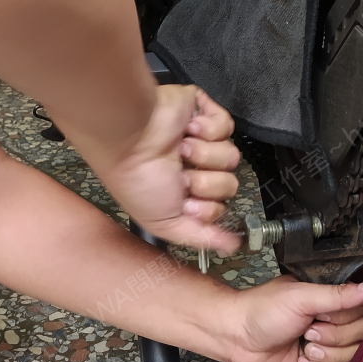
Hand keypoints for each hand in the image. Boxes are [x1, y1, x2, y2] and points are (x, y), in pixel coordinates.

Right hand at [96, 85, 240, 252]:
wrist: (131, 138)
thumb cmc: (137, 181)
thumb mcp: (166, 224)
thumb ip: (200, 237)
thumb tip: (231, 247)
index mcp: (184, 196)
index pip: (219, 208)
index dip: (206, 208)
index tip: (185, 203)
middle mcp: (194, 170)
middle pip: (229, 185)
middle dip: (206, 184)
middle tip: (182, 177)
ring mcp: (201, 141)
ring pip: (231, 157)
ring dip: (205, 156)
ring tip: (181, 150)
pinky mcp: (204, 114)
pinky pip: (227, 126)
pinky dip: (209, 129)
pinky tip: (188, 130)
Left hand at [224, 276, 362, 361]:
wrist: (236, 337)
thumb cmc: (263, 310)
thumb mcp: (301, 298)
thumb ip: (338, 295)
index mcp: (328, 299)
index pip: (362, 310)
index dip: (346, 317)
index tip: (322, 316)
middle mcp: (330, 319)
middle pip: (359, 335)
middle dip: (334, 338)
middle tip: (308, 332)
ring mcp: (323, 343)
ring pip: (349, 356)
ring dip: (325, 355)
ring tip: (303, 346)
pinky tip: (299, 360)